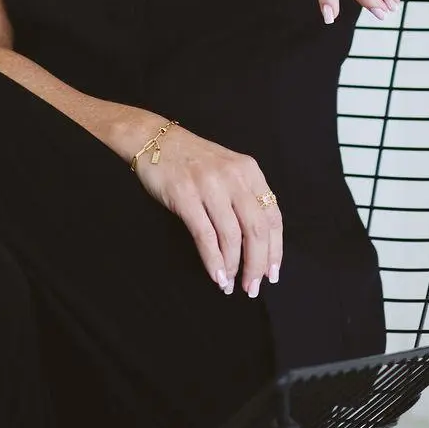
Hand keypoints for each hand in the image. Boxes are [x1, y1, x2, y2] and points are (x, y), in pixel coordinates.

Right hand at [131, 122, 282, 296]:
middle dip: (257, 264)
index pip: (272, 216)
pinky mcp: (185, 195)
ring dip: (233, 267)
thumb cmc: (193, 160)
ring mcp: (208, 185)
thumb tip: (259, 245)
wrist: (154, 140)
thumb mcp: (228, 170)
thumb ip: (245, 198)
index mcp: (249, 171)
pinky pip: (205, 235)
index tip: (272, 273)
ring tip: (230, 285)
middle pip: (256, 229)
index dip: (274, 250)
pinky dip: (213, 261)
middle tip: (253, 288)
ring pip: (232, 235)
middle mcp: (233, 176)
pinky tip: (216, 275)